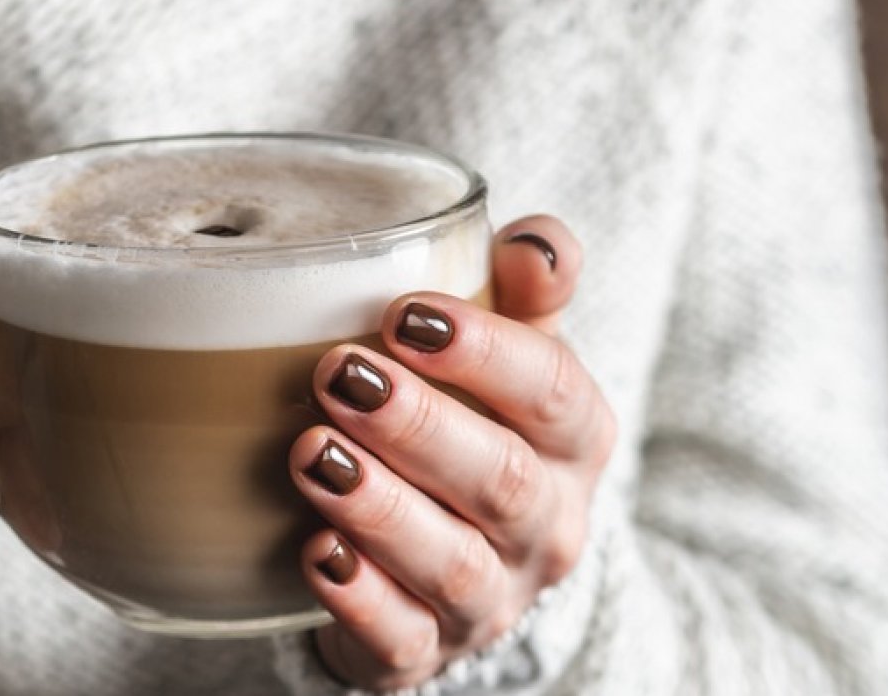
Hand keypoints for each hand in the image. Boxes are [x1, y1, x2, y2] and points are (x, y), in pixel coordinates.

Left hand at [291, 216, 613, 690]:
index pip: (555, 394)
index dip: (486, 352)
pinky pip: (401, 637)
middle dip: (419, 426)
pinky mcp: (426, 649)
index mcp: (574, 441)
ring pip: (451, 564)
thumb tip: (531, 238)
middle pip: (503, 481)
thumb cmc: (480, 431)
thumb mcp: (511, 358)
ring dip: (380, 508)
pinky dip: (358, 599)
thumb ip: (523, 294)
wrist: (463, 566)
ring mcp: (490, 598)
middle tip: (338, 375)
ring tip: (313, 455)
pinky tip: (315, 553)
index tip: (403, 313)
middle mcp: (546, 525)